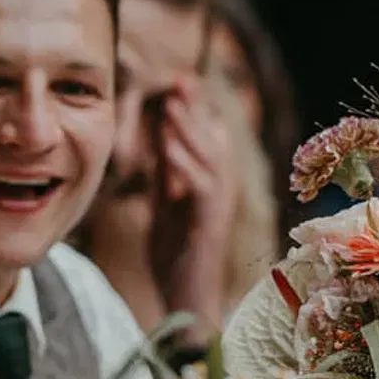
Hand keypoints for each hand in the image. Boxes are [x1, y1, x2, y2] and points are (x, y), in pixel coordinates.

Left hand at [147, 73, 238, 335]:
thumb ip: (165, 179)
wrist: (185, 299)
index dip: (195, 112)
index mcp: (208, 186)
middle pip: (212, 140)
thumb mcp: (165, 209)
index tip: (179, 84)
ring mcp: (217, 206)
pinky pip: (199, 188)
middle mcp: (219, 191)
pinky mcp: (208, 223)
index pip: (205, 140)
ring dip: (191, 129)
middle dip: (197, 109)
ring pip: (208, 159)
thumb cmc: (176, 258)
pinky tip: (170, 149)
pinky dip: (185, 166)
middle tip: (182, 78)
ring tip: (174, 101)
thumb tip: (159, 145)